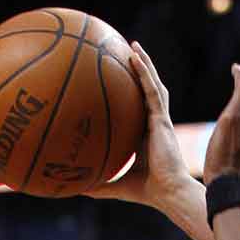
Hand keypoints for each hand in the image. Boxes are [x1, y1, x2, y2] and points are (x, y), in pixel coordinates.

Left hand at [86, 41, 193, 208]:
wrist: (167, 193)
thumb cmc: (146, 192)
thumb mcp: (114, 185)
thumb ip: (97, 184)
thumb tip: (72, 189)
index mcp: (145, 134)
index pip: (139, 107)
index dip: (132, 92)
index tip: (118, 79)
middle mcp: (154, 123)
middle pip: (147, 89)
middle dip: (139, 70)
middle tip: (126, 52)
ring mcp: (160, 119)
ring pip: (152, 83)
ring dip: (144, 63)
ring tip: (132, 46)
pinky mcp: (162, 119)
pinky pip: (151, 90)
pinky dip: (144, 72)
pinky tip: (134, 57)